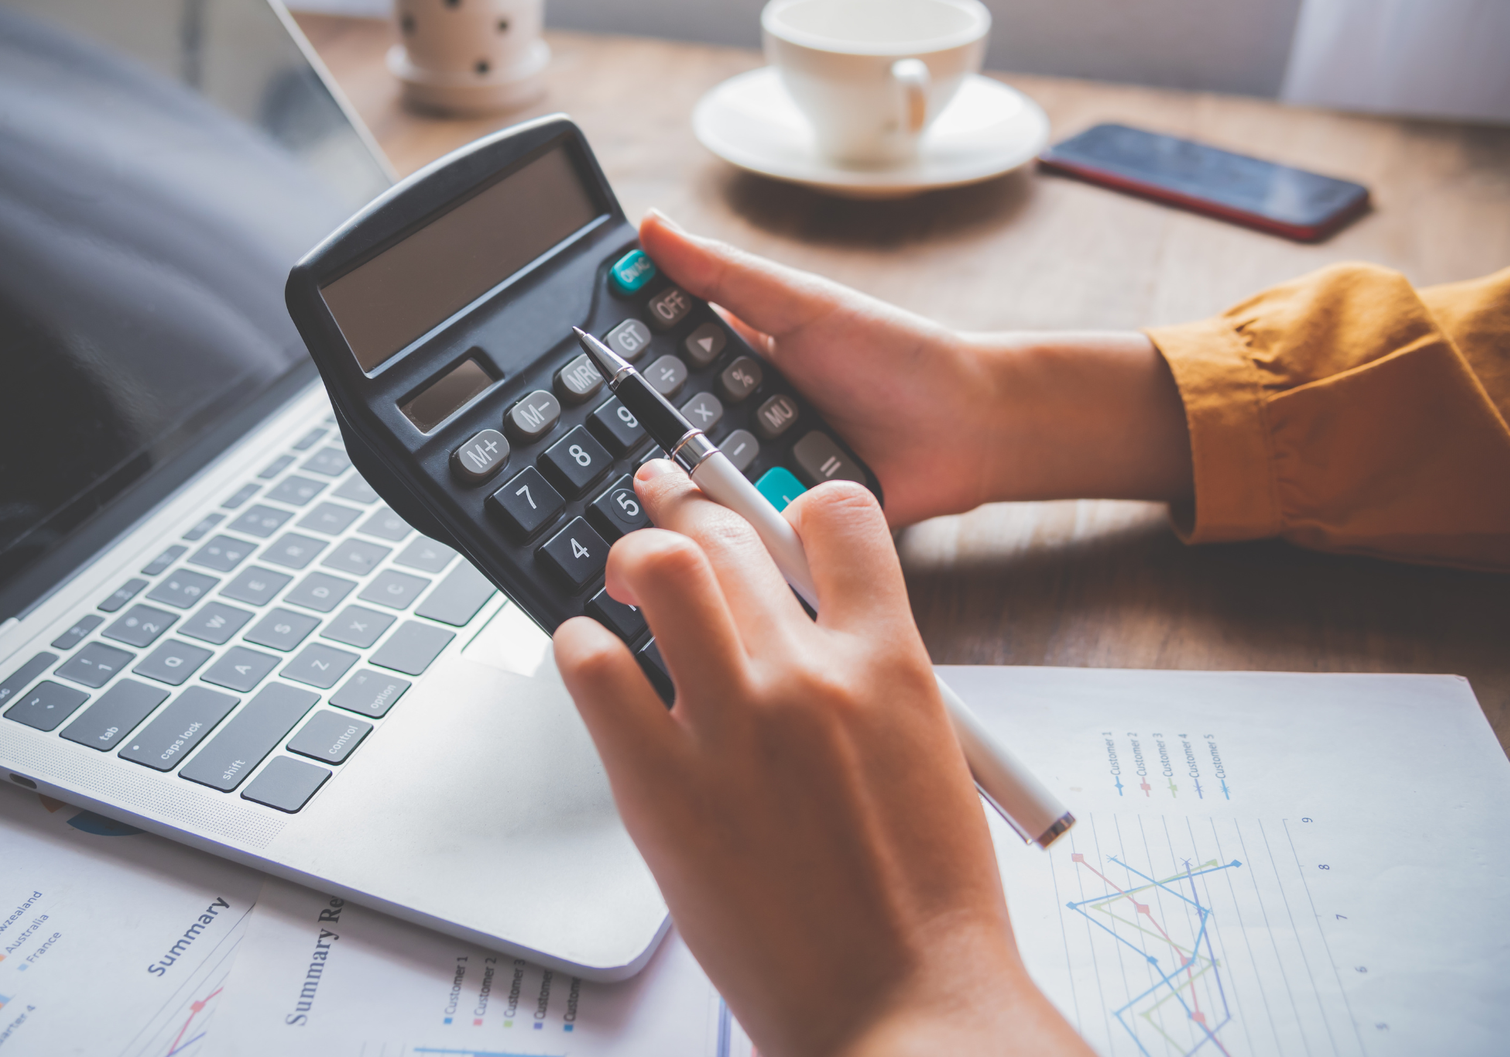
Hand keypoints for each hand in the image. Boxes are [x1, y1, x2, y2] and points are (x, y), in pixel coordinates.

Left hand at [551, 461, 1089, 1056]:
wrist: (907, 1007)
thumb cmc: (926, 906)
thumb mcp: (927, 757)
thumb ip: (866, 682)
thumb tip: (805, 636)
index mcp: (889, 664)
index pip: (838, 515)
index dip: (791, 504)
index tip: (764, 516)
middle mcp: (808, 676)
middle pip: (727, 536)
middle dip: (685, 510)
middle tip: (661, 511)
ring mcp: (733, 726)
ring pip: (662, 571)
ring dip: (633, 557)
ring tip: (623, 578)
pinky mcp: (662, 788)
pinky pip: (594, 667)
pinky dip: (582, 646)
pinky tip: (591, 658)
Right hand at [638, 212, 1192, 523]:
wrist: (971, 432)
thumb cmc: (898, 358)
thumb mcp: (803, 305)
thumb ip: (723, 275)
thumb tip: (650, 226)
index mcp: (728, 357)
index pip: (651, 357)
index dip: (618, 358)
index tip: (587, 355)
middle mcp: (731, 418)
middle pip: (662, 427)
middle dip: (661, 426)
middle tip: (668, 417)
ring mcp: (753, 474)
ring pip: (692, 486)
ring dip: (700, 480)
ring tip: (724, 463)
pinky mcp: (777, 524)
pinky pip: (737, 534)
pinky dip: (735, 529)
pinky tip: (735, 520)